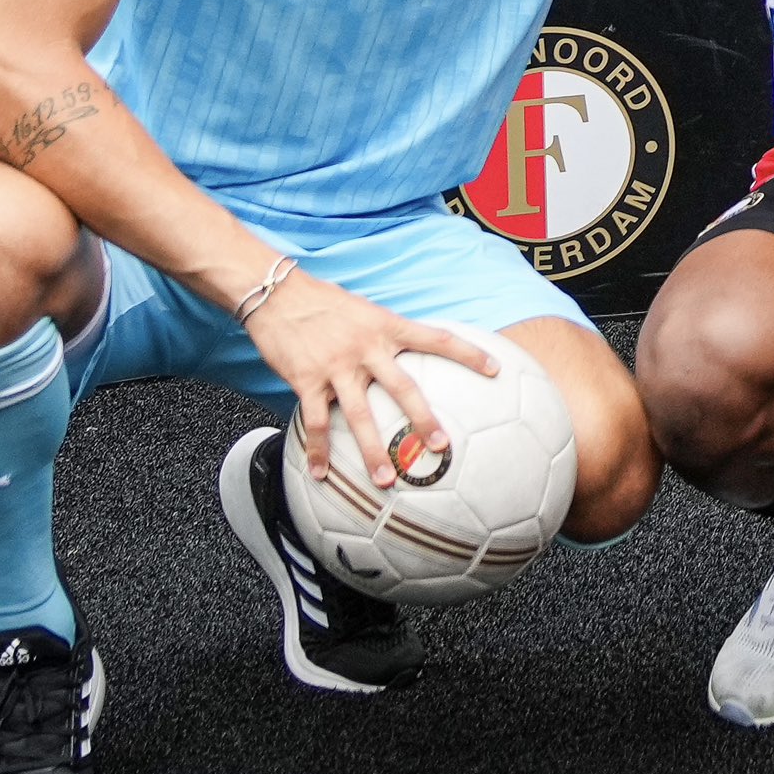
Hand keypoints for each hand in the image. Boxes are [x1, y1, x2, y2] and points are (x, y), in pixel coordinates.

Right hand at [245, 273, 498, 492]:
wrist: (276, 293)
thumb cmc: (324, 302)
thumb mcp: (366, 310)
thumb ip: (387, 334)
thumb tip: (408, 352)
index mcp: (387, 327)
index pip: (437, 339)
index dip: (469, 353)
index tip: (496, 370)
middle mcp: (366, 348)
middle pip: (403, 388)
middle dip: (423, 419)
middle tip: (441, 446)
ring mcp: (336, 366)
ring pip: (359, 415)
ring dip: (373, 451)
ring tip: (387, 480)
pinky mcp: (305, 380)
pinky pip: (315, 422)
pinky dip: (319, 451)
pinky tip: (322, 475)